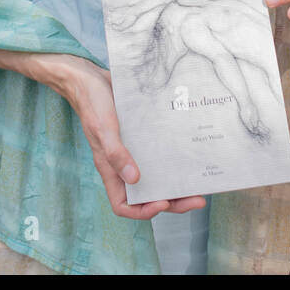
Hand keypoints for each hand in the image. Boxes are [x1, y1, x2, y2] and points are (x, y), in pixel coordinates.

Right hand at [44, 54, 205, 220]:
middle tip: (198, 198)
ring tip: (198, 182)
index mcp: (110, 169)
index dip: (143, 210)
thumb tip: (135, 179)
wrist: (90, 78)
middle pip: (148, 194)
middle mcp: (123, 165)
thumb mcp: (103, 129)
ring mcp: (133, 151)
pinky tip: (188, 154)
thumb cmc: (92, 103)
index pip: (124, 204)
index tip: (164, 202)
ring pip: (156, 176)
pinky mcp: (141, 136)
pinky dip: (173, 159)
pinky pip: (158, 154)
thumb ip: (116, 154)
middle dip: (173, 200)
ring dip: (177, 183)